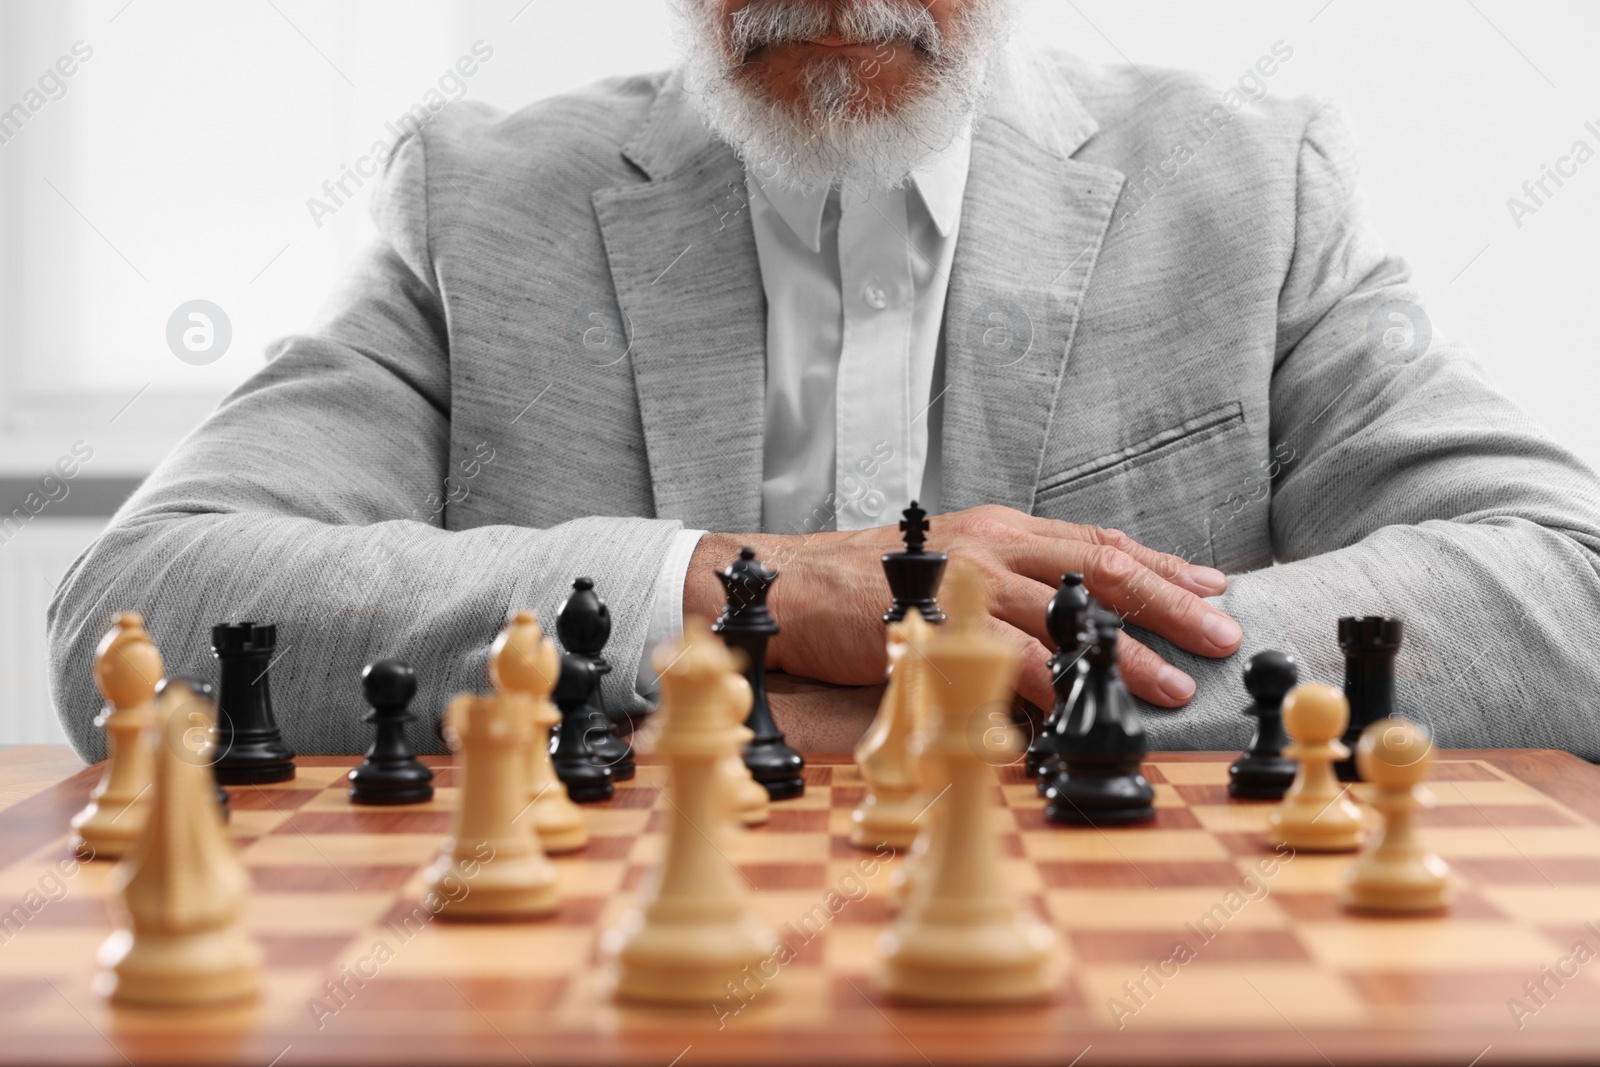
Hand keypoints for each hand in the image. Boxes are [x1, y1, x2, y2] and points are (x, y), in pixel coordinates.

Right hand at [683, 504, 1240, 708]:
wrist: (791, 586)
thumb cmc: (866, 582)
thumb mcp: (948, 569)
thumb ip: (1005, 590)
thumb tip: (1065, 629)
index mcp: (1000, 529)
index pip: (1097, 543)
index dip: (1161, 566)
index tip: (1214, 586)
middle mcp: (992, 543)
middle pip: (1098, 568)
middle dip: (1168, 601)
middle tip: (1222, 631)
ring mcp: (965, 579)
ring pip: (1064, 613)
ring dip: (1124, 651)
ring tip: (1172, 683)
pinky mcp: (936, 620)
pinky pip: (1005, 653)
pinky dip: (1049, 681)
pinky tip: (1081, 703)